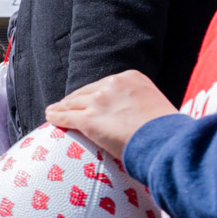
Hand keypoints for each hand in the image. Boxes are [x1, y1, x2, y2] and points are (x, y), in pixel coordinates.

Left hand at [45, 70, 178, 162]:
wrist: (165, 139)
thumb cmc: (166, 129)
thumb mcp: (154, 103)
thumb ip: (140, 103)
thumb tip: (136, 114)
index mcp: (131, 77)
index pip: (104, 85)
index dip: (93, 94)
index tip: (88, 99)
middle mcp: (113, 85)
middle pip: (86, 92)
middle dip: (76, 100)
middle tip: (67, 105)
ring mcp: (99, 101)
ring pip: (74, 103)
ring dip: (62, 107)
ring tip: (54, 111)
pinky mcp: (89, 119)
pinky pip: (67, 116)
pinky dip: (56, 117)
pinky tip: (50, 117)